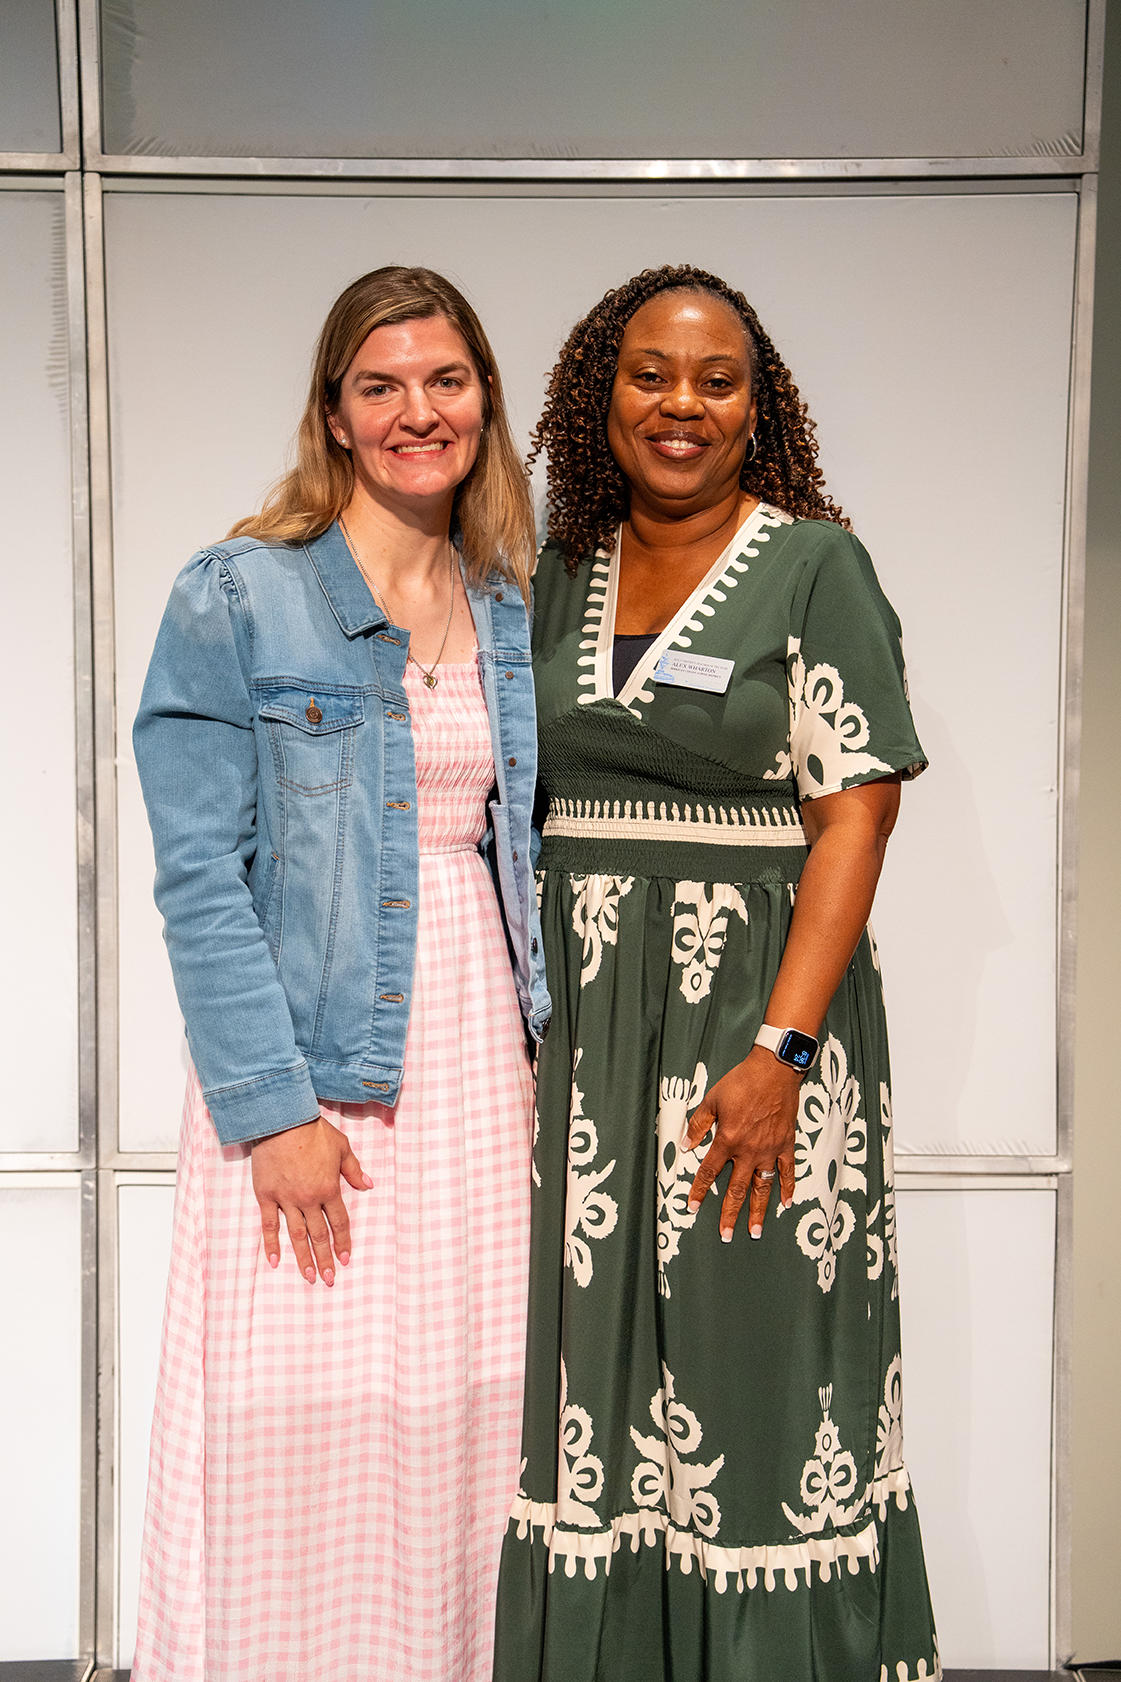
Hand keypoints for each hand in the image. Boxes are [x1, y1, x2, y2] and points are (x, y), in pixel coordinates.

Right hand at [251, 1116, 371, 1284]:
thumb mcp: (342, 1147)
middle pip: (319, 1234)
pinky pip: (269, 1225)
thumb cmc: (313, 1132)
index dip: (343, 1241)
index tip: (345, 1259)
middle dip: (325, 1258)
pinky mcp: (266, 1196)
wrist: (281, 1121)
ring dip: (303, 1257)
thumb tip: (368, 1185)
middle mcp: (309, 1199)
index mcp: (329, 1188)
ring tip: (309, 1276)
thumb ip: (354, 1170)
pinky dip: (271, 1244)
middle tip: (329, 1278)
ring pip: (297, 1235)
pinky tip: (275, 1261)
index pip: (339, 1222)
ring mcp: (286, 1199)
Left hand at [682, 1047, 799, 1241]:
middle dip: (729, 1214)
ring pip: (762, 1187)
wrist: (774, 1070)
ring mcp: (770, 1150)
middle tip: (725, 1234)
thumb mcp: (712, 1100)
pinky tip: (786, 1203)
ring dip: (758, 1211)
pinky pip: (787, 1171)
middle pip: (737, 1189)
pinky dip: (787, 1188)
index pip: (709, 1171)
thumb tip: (685, 1144)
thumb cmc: (742, 1082)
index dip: (699, 1190)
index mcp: (728, 1139)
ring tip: (754, 1231)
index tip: (692, 1207)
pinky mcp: (786, 1144)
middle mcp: (749, 1150)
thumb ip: (698, 1125)